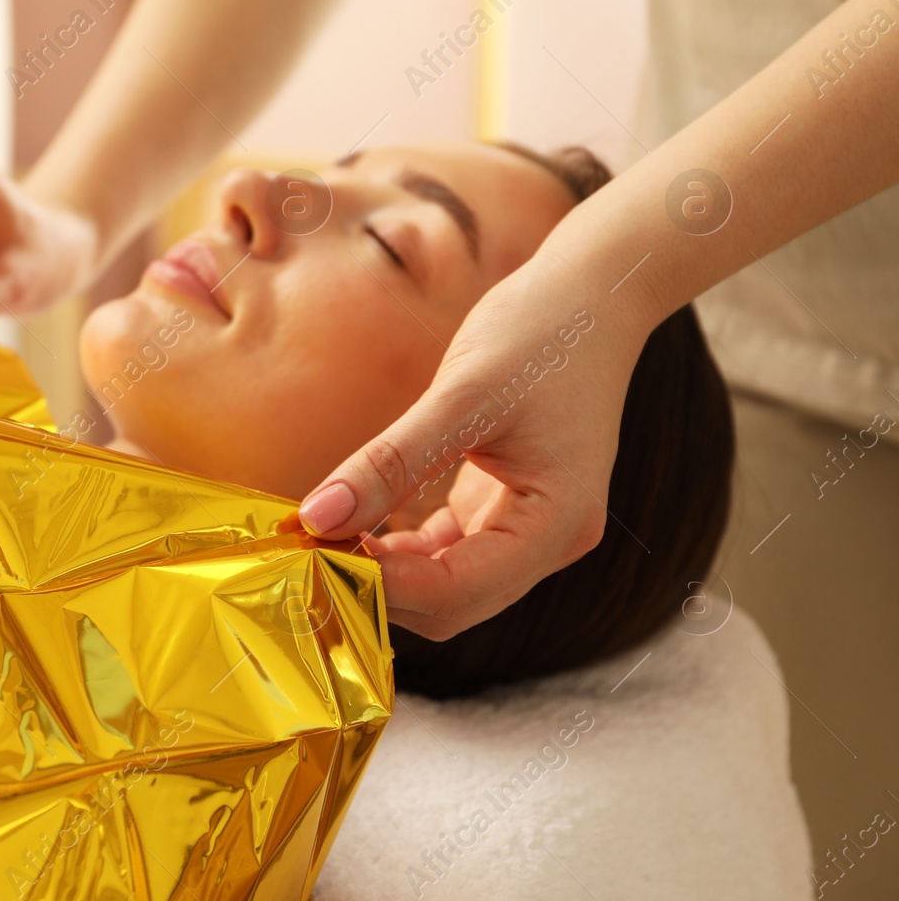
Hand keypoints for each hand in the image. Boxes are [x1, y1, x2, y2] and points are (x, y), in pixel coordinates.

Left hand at [300, 261, 649, 638]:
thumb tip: (318, 517)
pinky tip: (356, 524)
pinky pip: (448, 553)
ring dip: (386, 571)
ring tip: (324, 537)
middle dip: (380, 587)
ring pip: (447, 585)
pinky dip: (402, 549)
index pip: (458, 590)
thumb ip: (389, 463)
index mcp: (557, 523)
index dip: (382, 585)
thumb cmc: (539, 334)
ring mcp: (530, 530)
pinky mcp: (506, 511)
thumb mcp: (460, 396)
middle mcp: (551, 542)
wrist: (591, 296)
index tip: (315, 555)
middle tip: (309, 551)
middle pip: (452, 604)